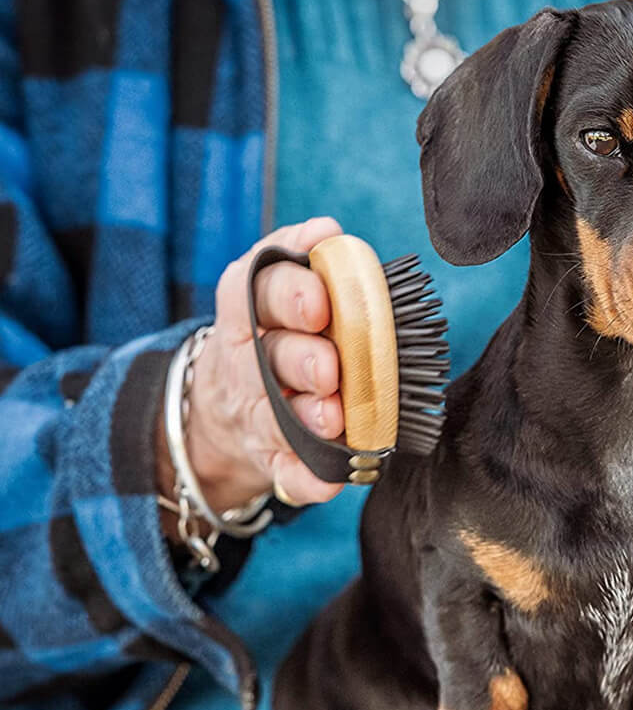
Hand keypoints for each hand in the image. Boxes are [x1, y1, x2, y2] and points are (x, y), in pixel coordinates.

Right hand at [158, 217, 347, 511]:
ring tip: (334, 420)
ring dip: (307, 419)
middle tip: (330, 367)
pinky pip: (287, 474)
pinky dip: (307, 478)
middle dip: (302, 360)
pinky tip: (330, 479)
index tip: (322, 299)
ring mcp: (256, 415)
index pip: (259, 290)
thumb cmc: (269, 339)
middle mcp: (247, 364)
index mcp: (248, 313)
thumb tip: (328, 230)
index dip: (290, 294)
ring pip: (279, 418)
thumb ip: (299, 261)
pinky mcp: (269, 459)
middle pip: (271, 358)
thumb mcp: (268, 295)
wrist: (221, 414)